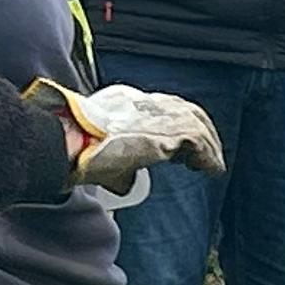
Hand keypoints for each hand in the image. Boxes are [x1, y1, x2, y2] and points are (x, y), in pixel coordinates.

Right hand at [82, 84, 224, 173]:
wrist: (72, 143)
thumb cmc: (77, 153)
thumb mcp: (101, 154)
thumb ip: (119, 164)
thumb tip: (125, 182)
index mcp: (125, 102)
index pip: (161, 108)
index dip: (176, 125)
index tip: (182, 147)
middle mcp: (143, 102)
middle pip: (184, 110)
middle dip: (200, 130)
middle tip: (205, 155)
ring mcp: (156, 112)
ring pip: (196, 123)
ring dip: (208, 146)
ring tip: (212, 166)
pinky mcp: (167, 130)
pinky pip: (199, 140)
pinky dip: (209, 155)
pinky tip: (212, 169)